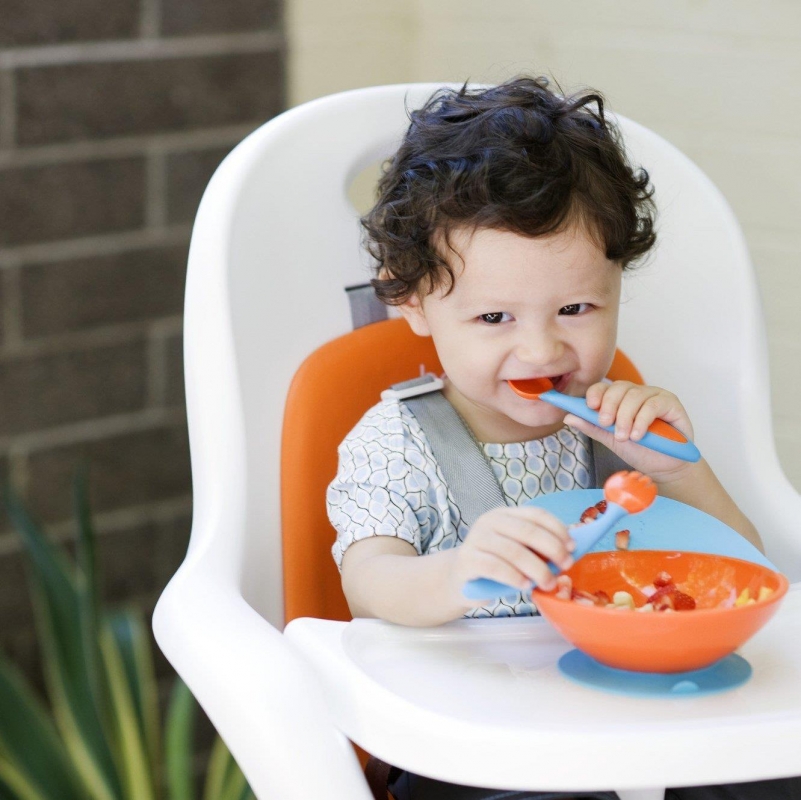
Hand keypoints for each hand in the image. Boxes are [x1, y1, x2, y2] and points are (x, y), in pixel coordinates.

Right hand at [452, 506, 575, 604]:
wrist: (459, 579)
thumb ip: (537, 548)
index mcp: (505, 514)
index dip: (558, 529)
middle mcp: (489, 521)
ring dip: (537, 569)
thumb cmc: (495, 564)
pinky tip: (525, 586)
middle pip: (528, 531)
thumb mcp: (517, 551)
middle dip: (552, 549)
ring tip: (548, 583)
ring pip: (514, 551)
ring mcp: (476, 539)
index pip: (536, 514)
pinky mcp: (468, 559)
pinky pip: (496, 567)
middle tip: (566, 566)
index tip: (573, 547)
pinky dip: (515, 577)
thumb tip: (571, 550)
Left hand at [564, 381, 695, 479]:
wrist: (664, 467)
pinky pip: (653, 405)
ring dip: (625, 417)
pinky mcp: (671, 403)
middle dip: (609, 406)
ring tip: (623, 436)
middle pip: (619, 387)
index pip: (604, 387)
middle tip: (606, 424)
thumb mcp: (610, 439)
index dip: (595, 393)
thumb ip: (592, 426)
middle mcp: (637, 392)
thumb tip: (568, 416)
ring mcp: (655, 395)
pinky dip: (642, 420)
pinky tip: (637, 435)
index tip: (590, 406)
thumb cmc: (639, 450)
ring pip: (635, 395)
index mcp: (620, 398)